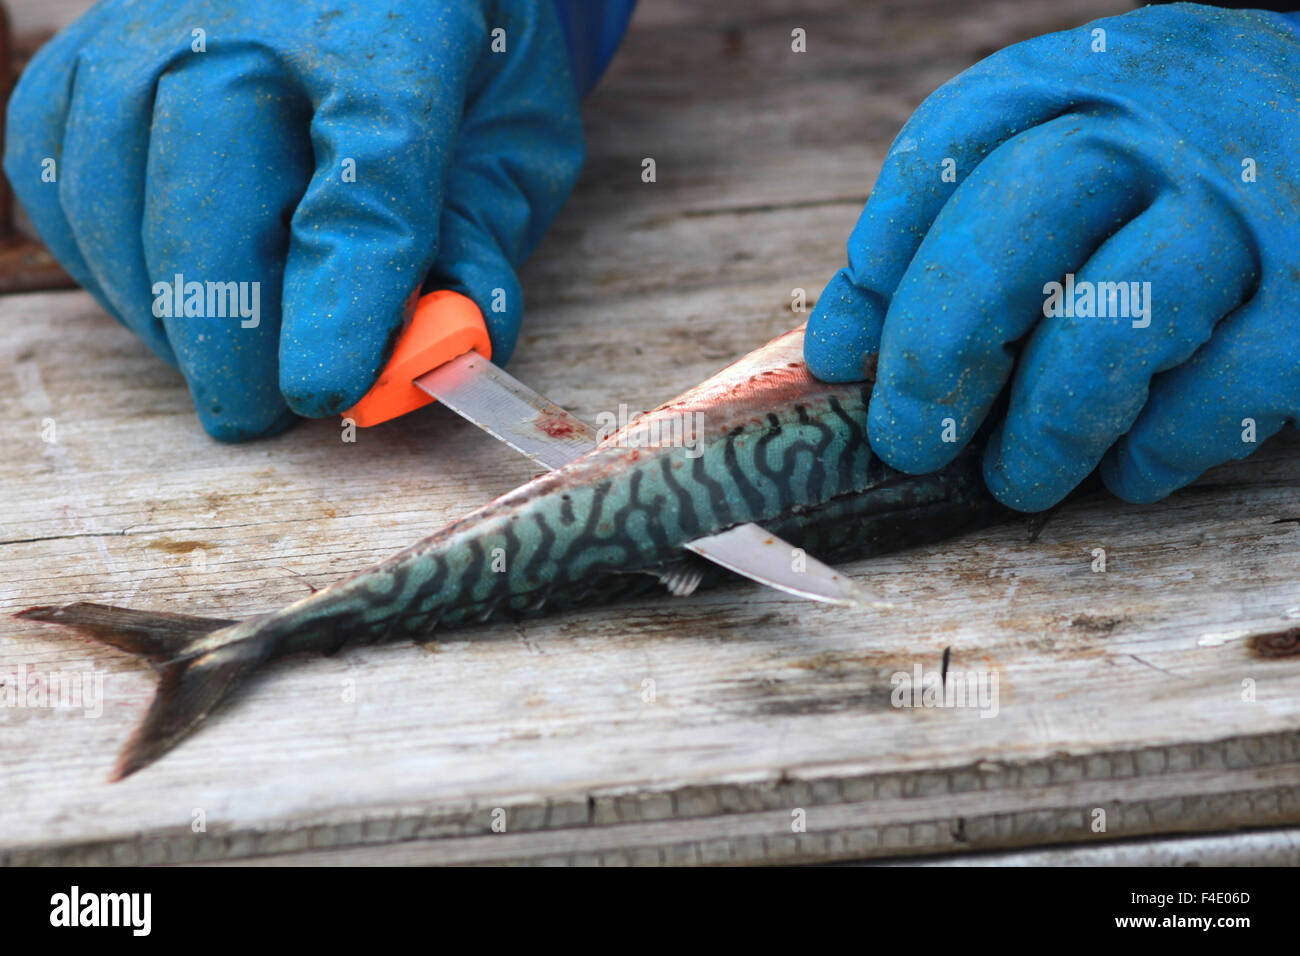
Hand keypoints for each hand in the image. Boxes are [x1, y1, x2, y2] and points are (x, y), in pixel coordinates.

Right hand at [4, 0, 582, 439]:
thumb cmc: (452, 51)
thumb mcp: (516, 131)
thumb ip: (486, 232)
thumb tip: (460, 337)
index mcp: (388, 37)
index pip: (360, 187)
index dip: (339, 303)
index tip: (325, 390)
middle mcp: (247, 19)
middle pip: (210, 204)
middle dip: (233, 342)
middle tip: (267, 412)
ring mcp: (146, 28)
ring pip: (118, 206)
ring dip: (172, 314)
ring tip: (234, 352)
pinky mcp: (83, 57)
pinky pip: (59, 183)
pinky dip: (110, 263)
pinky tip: (173, 289)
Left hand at [804, 4, 1299, 509]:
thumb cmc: (1200, 166)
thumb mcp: (1095, 144)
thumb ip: (974, 223)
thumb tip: (843, 347)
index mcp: (1091, 74)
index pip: (950, 147)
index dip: (881, 261)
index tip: (843, 356)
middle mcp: (1166, 123)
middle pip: (1007, 235)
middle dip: (935, 354)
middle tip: (909, 442)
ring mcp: (1251, 204)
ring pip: (1109, 327)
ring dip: (1045, 426)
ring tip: (1016, 477)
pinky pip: (1217, 392)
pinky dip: (1156, 449)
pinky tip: (1132, 467)